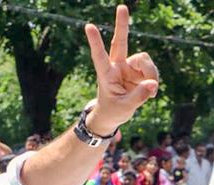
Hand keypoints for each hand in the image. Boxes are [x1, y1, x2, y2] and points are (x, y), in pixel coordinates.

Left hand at [84, 6, 158, 135]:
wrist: (113, 115)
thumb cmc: (112, 111)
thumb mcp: (124, 107)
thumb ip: (138, 96)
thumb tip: (152, 84)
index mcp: (105, 75)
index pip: (99, 56)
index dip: (95, 41)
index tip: (88, 26)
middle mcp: (117, 67)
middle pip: (121, 42)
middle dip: (122, 24)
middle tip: (121, 6)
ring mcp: (129, 67)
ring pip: (145, 60)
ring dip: (151, 73)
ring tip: (148, 91)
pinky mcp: (139, 71)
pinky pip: (152, 69)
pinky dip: (154, 79)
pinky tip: (150, 91)